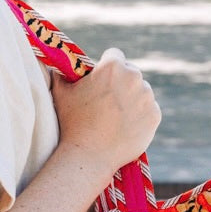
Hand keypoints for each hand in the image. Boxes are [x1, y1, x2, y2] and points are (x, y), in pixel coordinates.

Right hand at [51, 46, 160, 176]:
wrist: (89, 155)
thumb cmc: (73, 123)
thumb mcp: (61, 93)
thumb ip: (61, 74)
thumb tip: (56, 65)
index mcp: (113, 66)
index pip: (115, 56)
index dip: (106, 67)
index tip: (102, 79)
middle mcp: (134, 77)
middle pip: (130, 73)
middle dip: (121, 82)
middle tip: (108, 101)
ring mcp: (147, 97)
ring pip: (141, 91)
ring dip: (132, 98)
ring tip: (115, 117)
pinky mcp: (155, 115)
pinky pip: (149, 109)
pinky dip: (141, 115)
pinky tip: (125, 125)